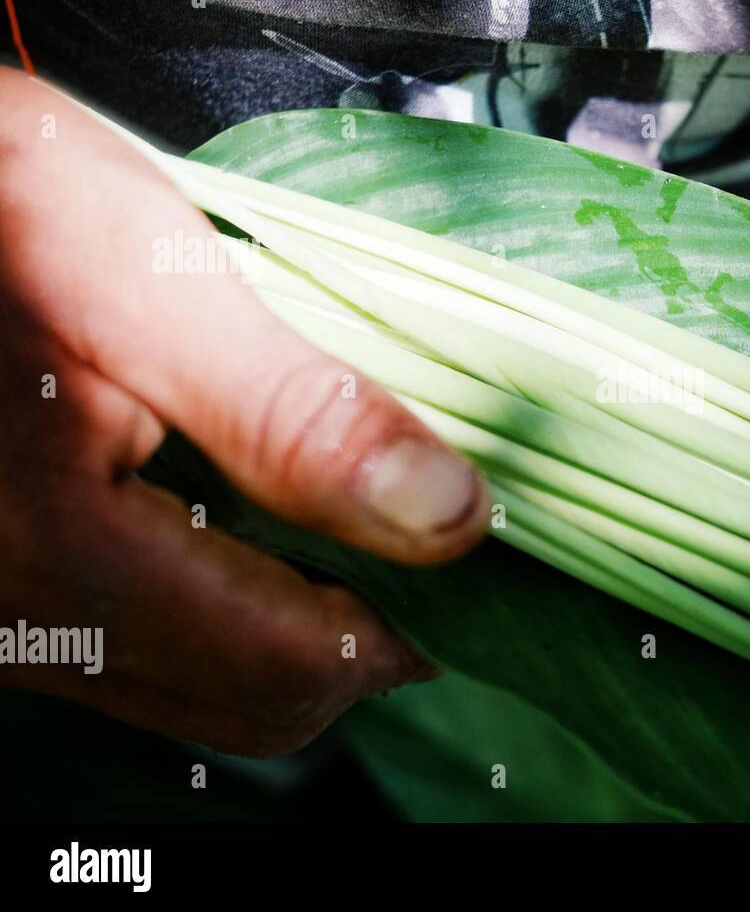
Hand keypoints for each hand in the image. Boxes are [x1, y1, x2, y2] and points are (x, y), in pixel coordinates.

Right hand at [0, 71, 490, 754]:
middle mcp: (19, 617)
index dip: (406, 628)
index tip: (471, 562)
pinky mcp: (9, 584)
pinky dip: (236, 607)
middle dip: (361, 634)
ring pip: (204, 684)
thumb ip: (293, 411)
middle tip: (431, 545)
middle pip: (253, 698)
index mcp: (62, 552)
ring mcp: (8, 612)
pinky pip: (150, 647)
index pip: (290, 666)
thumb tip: (445, 514)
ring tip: (365, 530)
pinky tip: (271, 526)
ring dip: (302, 624)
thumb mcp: (148, 283)